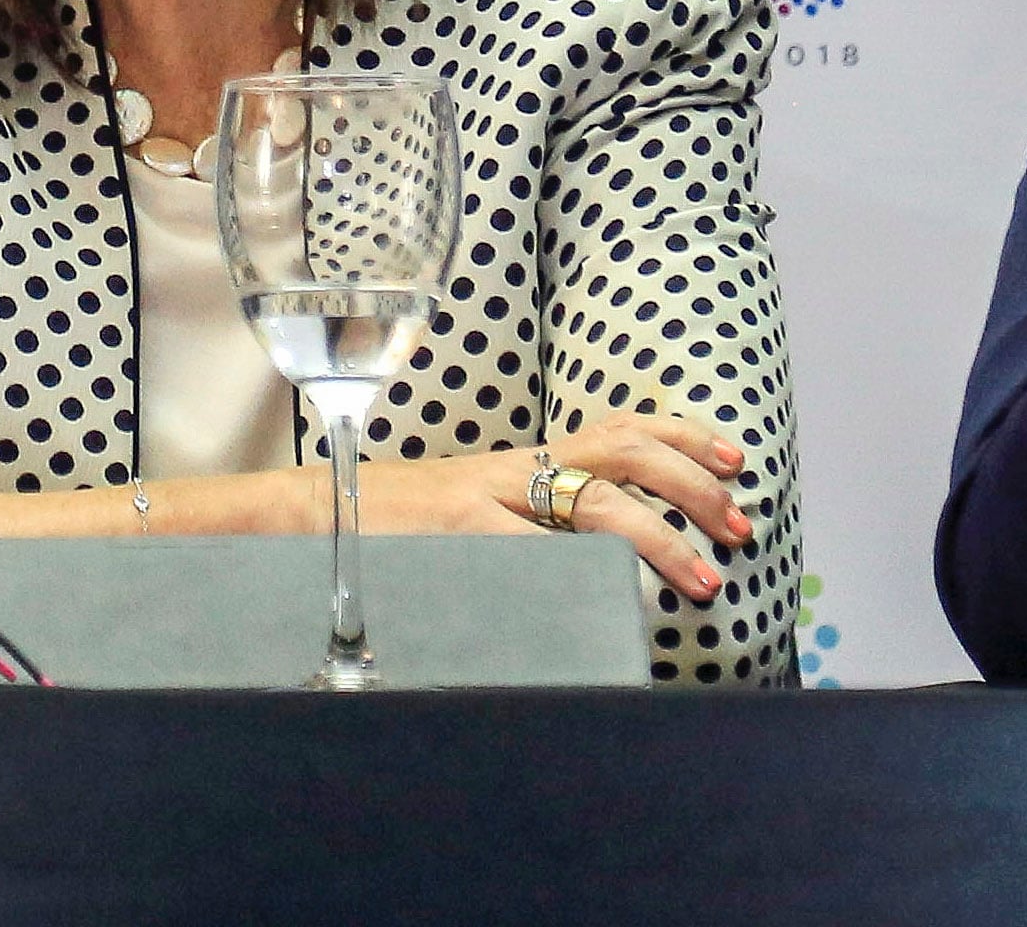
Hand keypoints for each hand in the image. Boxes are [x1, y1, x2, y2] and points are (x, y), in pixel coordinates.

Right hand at [0, 410, 756, 601]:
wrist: (283, 522)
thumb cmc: (371, 530)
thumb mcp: (456, 521)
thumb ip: (513, 530)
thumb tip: (575, 555)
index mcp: (511, 461)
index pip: (614, 432)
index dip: (683, 441)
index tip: (735, 460)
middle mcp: (505, 468)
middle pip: (623, 450)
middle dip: (694, 480)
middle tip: (743, 517)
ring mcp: (480, 499)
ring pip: (595, 496)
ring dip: (660, 534)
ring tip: (706, 571)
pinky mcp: (453, 531)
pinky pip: (534, 547)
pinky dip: (582, 569)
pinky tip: (621, 594)